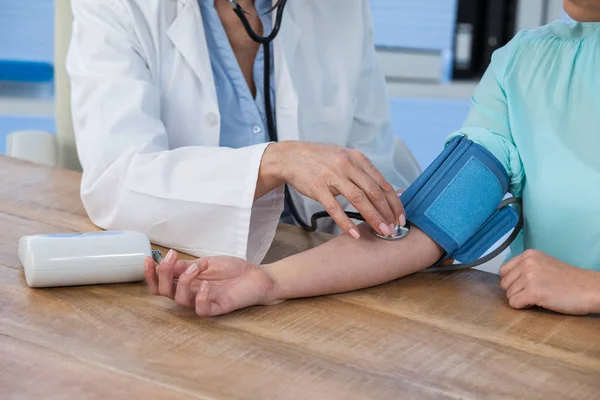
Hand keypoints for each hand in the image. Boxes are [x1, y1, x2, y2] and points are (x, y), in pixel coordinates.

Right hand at [144, 250, 281, 316]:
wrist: (256, 276)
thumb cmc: (233, 269)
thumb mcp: (207, 262)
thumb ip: (187, 265)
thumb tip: (167, 264)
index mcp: (186, 281)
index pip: (161, 283)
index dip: (151, 274)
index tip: (149, 258)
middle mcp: (191, 293)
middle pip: (163, 292)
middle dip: (162, 275)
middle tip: (172, 259)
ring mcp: (203, 301)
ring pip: (179, 300)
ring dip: (183, 281)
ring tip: (195, 268)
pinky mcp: (217, 308)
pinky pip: (201, 309)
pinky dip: (200, 297)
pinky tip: (207, 285)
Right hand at [259, 141, 405, 237]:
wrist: (291, 157)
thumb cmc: (321, 160)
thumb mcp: (345, 158)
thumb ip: (364, 173)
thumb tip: (387, 191)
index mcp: (357, 158)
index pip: (382, 183)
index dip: (394, 202)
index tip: (400, 217)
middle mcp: (347, 165)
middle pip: (374, 192)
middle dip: (387, 213)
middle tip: (393, 229)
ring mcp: (332, 175)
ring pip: (359, 199)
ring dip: (373, 218)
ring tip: (381, 232)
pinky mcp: (317, 187)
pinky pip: (335, 208)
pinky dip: (346, 222)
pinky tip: (354, 233)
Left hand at [499, 249, 599, 314]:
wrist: (590, 289)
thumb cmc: (570, 280)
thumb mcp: (545, 264)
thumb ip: (526, 268)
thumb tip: (507, 280)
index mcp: (529, 254)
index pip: (504, 270)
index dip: (512, 281)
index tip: (525, 286)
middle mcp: (526, 263)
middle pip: (504, 284)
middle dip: (516, 292)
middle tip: (534, 293)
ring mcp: (529, 277)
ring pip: (509, 295)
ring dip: (521, 299)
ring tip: (539, 297)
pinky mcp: (533, 292)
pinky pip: (514, 303)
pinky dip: (523, 306)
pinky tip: (537, 303)